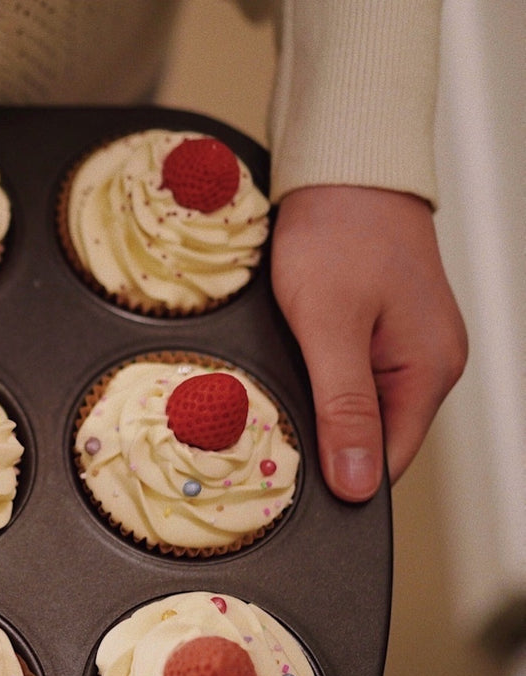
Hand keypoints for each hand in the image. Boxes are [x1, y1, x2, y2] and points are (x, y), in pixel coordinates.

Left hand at [271, 185, 466, 501]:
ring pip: (359, 410)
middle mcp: (429, 364)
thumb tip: (357, 485)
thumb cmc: (336, 234)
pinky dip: (320, 382)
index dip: (340, 481)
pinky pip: (352, 378)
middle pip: (373, 439)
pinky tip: (291, 370)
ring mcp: (409, 347)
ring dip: (318, 412)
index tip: (288, 486)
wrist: (342, 170)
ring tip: (274, 403)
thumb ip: (343, 408)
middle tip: (266, 442)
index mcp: (429, 372)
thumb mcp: (328, 326)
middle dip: (324, 446)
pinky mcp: (385, 330)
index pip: (388, 463)